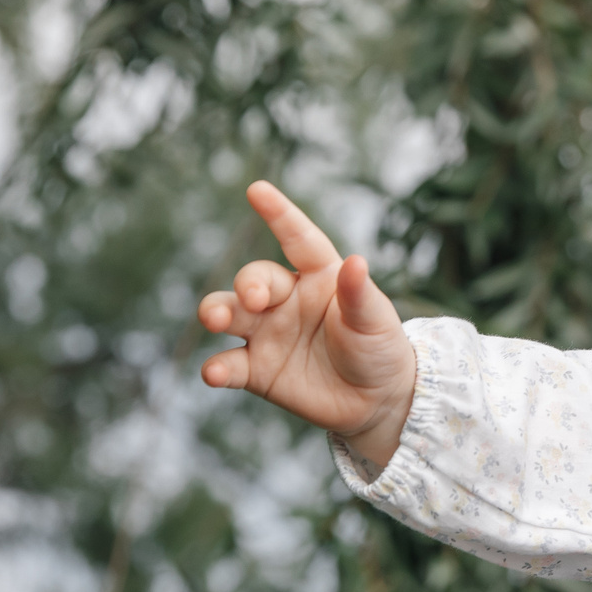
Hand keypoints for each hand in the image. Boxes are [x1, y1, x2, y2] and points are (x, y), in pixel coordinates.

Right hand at [197, 181, 417, 471]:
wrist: (376, 400)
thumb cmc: (378, 348)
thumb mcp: (376, 321)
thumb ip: (359, 295)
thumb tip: (356, 261)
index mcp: (319, 276)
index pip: (298, 239)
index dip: (279, 214)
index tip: (257, 190)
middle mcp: (286, 299)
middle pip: (255, 278)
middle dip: (248, 283)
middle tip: (255, 299)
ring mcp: (267, 333)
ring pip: (230, 312)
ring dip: (217, 311)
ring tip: (215, 320)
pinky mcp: (256, 371)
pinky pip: (229, 364)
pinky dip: (216, 368)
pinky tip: (213, 374)